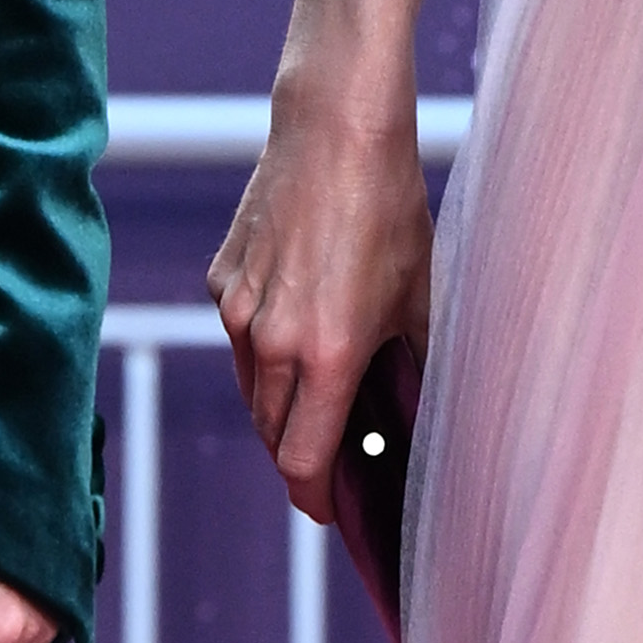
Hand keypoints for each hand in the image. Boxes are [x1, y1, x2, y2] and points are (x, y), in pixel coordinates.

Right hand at [213, 90, 435, 523]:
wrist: (335, 132)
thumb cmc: (390, 211)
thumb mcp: (420, 297)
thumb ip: (413, 366)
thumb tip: (418, 420)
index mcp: (326, 355)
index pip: (303, 462)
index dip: (317, 498)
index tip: (332, 510)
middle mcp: (271, 342)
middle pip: (274, 434)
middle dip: (304, 454)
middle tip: (343, 456)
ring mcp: (238, 311)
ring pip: (253, 391)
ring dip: (283, 408)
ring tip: (326, 396)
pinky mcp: (222, 282)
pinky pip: (240, 341)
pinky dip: (266, 354)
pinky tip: (304, 326)